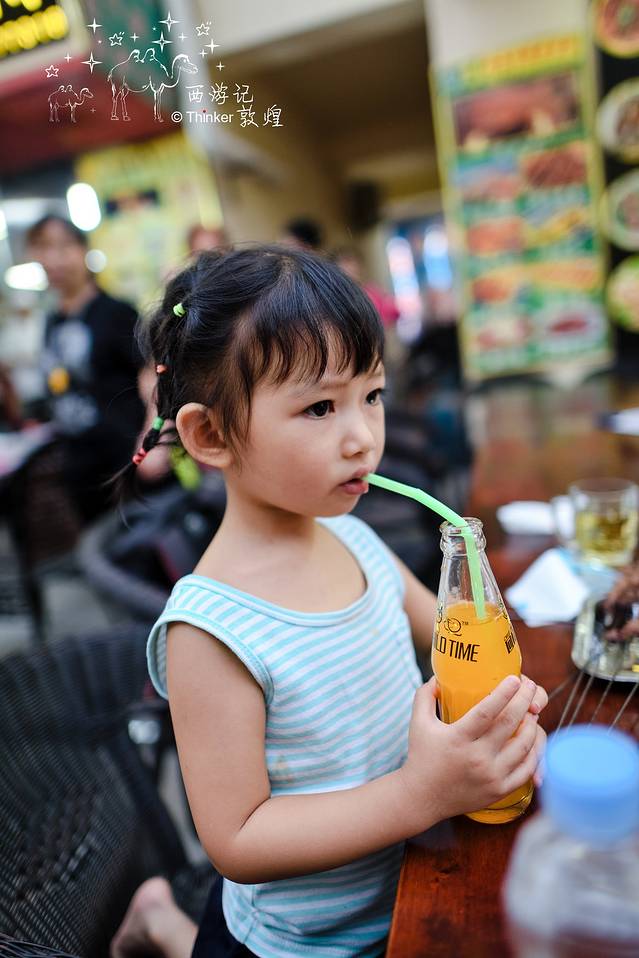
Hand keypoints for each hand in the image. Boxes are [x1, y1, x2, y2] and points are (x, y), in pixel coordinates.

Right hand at [400, 675, 545, 830]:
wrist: (422, 797)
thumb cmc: (421, 756)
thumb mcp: (418, 722)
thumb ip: (425, 696)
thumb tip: (437, 677)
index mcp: (458, 738)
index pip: (486, 711)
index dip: (503, 693)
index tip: (515, 679)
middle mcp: (477, 757)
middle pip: (509, 723)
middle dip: (523, 700)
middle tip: (529, 686)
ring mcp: (491, 776)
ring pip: (523, 745)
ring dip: (531, 724)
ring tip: (532, 710)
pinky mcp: (499, 790)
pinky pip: (526, 768)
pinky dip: (533, 751)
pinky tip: (532, 738)